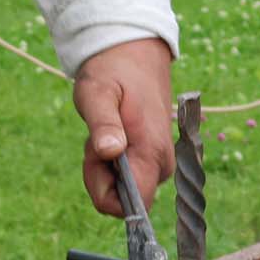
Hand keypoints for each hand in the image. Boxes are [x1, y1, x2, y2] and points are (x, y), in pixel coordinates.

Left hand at [71, 36, 176, 216]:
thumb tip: (110, 153)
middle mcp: (162, 164)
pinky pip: (128, 175)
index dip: (104, 191)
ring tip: (106, 128)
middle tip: (98, 136)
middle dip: (100, 173)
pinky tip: (114, 131)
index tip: (97, 155)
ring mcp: (160, 162)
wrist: (134, 53)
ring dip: (104, 164)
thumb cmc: (113, 71)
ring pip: (123, 187)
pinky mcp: (155, 158)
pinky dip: (112, 159)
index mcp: (152, 153)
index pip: (132, 207)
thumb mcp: (97, 93)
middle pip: (123, 199)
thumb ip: (103, 124)